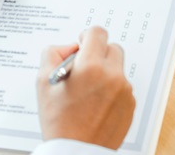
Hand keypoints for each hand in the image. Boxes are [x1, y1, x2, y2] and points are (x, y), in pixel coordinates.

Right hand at [37, 27, 135, 149]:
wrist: (76, 152)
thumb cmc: (59, 122)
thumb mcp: (43, 83)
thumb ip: (52, 54)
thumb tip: (68, 47)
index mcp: (91, 66)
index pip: (97, 33)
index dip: (87, 36)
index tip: (82, 44)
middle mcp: (113, 75)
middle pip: (111, 47)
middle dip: (98, 54)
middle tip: (84, 69)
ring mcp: (125, 90)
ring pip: (118, 68)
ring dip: (106, 72)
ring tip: (88, 92)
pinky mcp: (131, 103)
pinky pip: (123, 87)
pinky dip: (112, 90)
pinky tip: (97, 104)